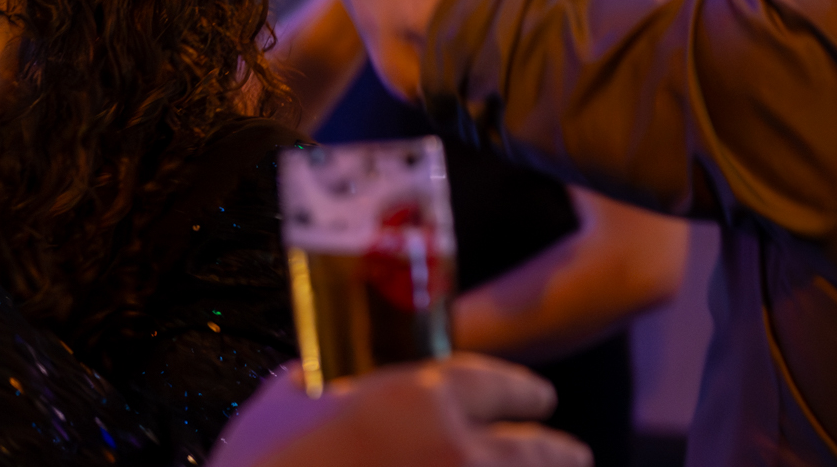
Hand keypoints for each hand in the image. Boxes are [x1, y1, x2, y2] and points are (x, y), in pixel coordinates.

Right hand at [211, 355, 589, 466]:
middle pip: (535, 449)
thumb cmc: (263, 458)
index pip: (493, 383)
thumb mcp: (293, 395)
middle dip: (556, 448)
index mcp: (416, 396)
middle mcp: (455, 449)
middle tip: (573, 451)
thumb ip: (335, 380)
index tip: (539, 397)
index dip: (522, 389)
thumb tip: (344, 379)